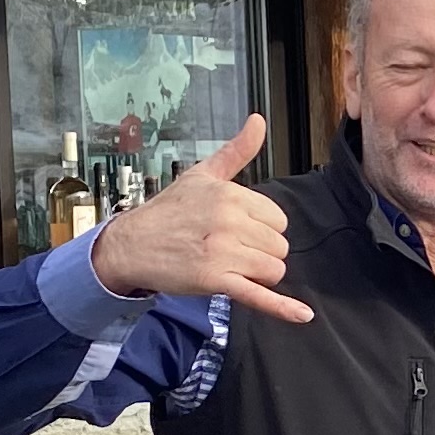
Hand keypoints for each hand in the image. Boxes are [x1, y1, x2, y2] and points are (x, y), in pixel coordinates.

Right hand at [90, 115, 312, 323]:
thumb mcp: (203, 174)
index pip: (278, 219)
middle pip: (278, 246)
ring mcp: (224, 253)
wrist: (131, 244)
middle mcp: (231, 222)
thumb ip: (237, 151)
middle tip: (229, 248)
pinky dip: (283, 307)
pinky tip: (303, 315)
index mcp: (232, 195)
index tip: (238, 229)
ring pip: (273, 269)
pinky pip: (258, 296)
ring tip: (230, 266)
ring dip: (258, 273)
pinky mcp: (215, 281)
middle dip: (260, 251)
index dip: (262, 228)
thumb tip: (259, 120)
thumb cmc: (168, 210)